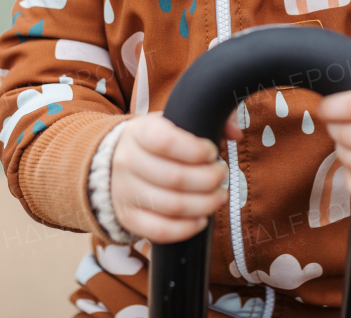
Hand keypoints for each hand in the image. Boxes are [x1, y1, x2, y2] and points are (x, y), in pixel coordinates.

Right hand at [111, 110, 242, 242]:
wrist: (115, 161)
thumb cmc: (155, 141)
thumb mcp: (172, 122)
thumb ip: (204, 118)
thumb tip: (236, 132)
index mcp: (139, 132)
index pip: (165, 142)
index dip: (195, 150)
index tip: (213, 152)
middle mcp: (127, 161)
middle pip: (174, 177)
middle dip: (208, 179)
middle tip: (222, 175)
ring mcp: (124, 192)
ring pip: (170, 206)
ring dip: (204, 204)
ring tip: (219, 196)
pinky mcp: (128, 217)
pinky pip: (158, 230)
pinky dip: (185, 229)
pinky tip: (202, 220)